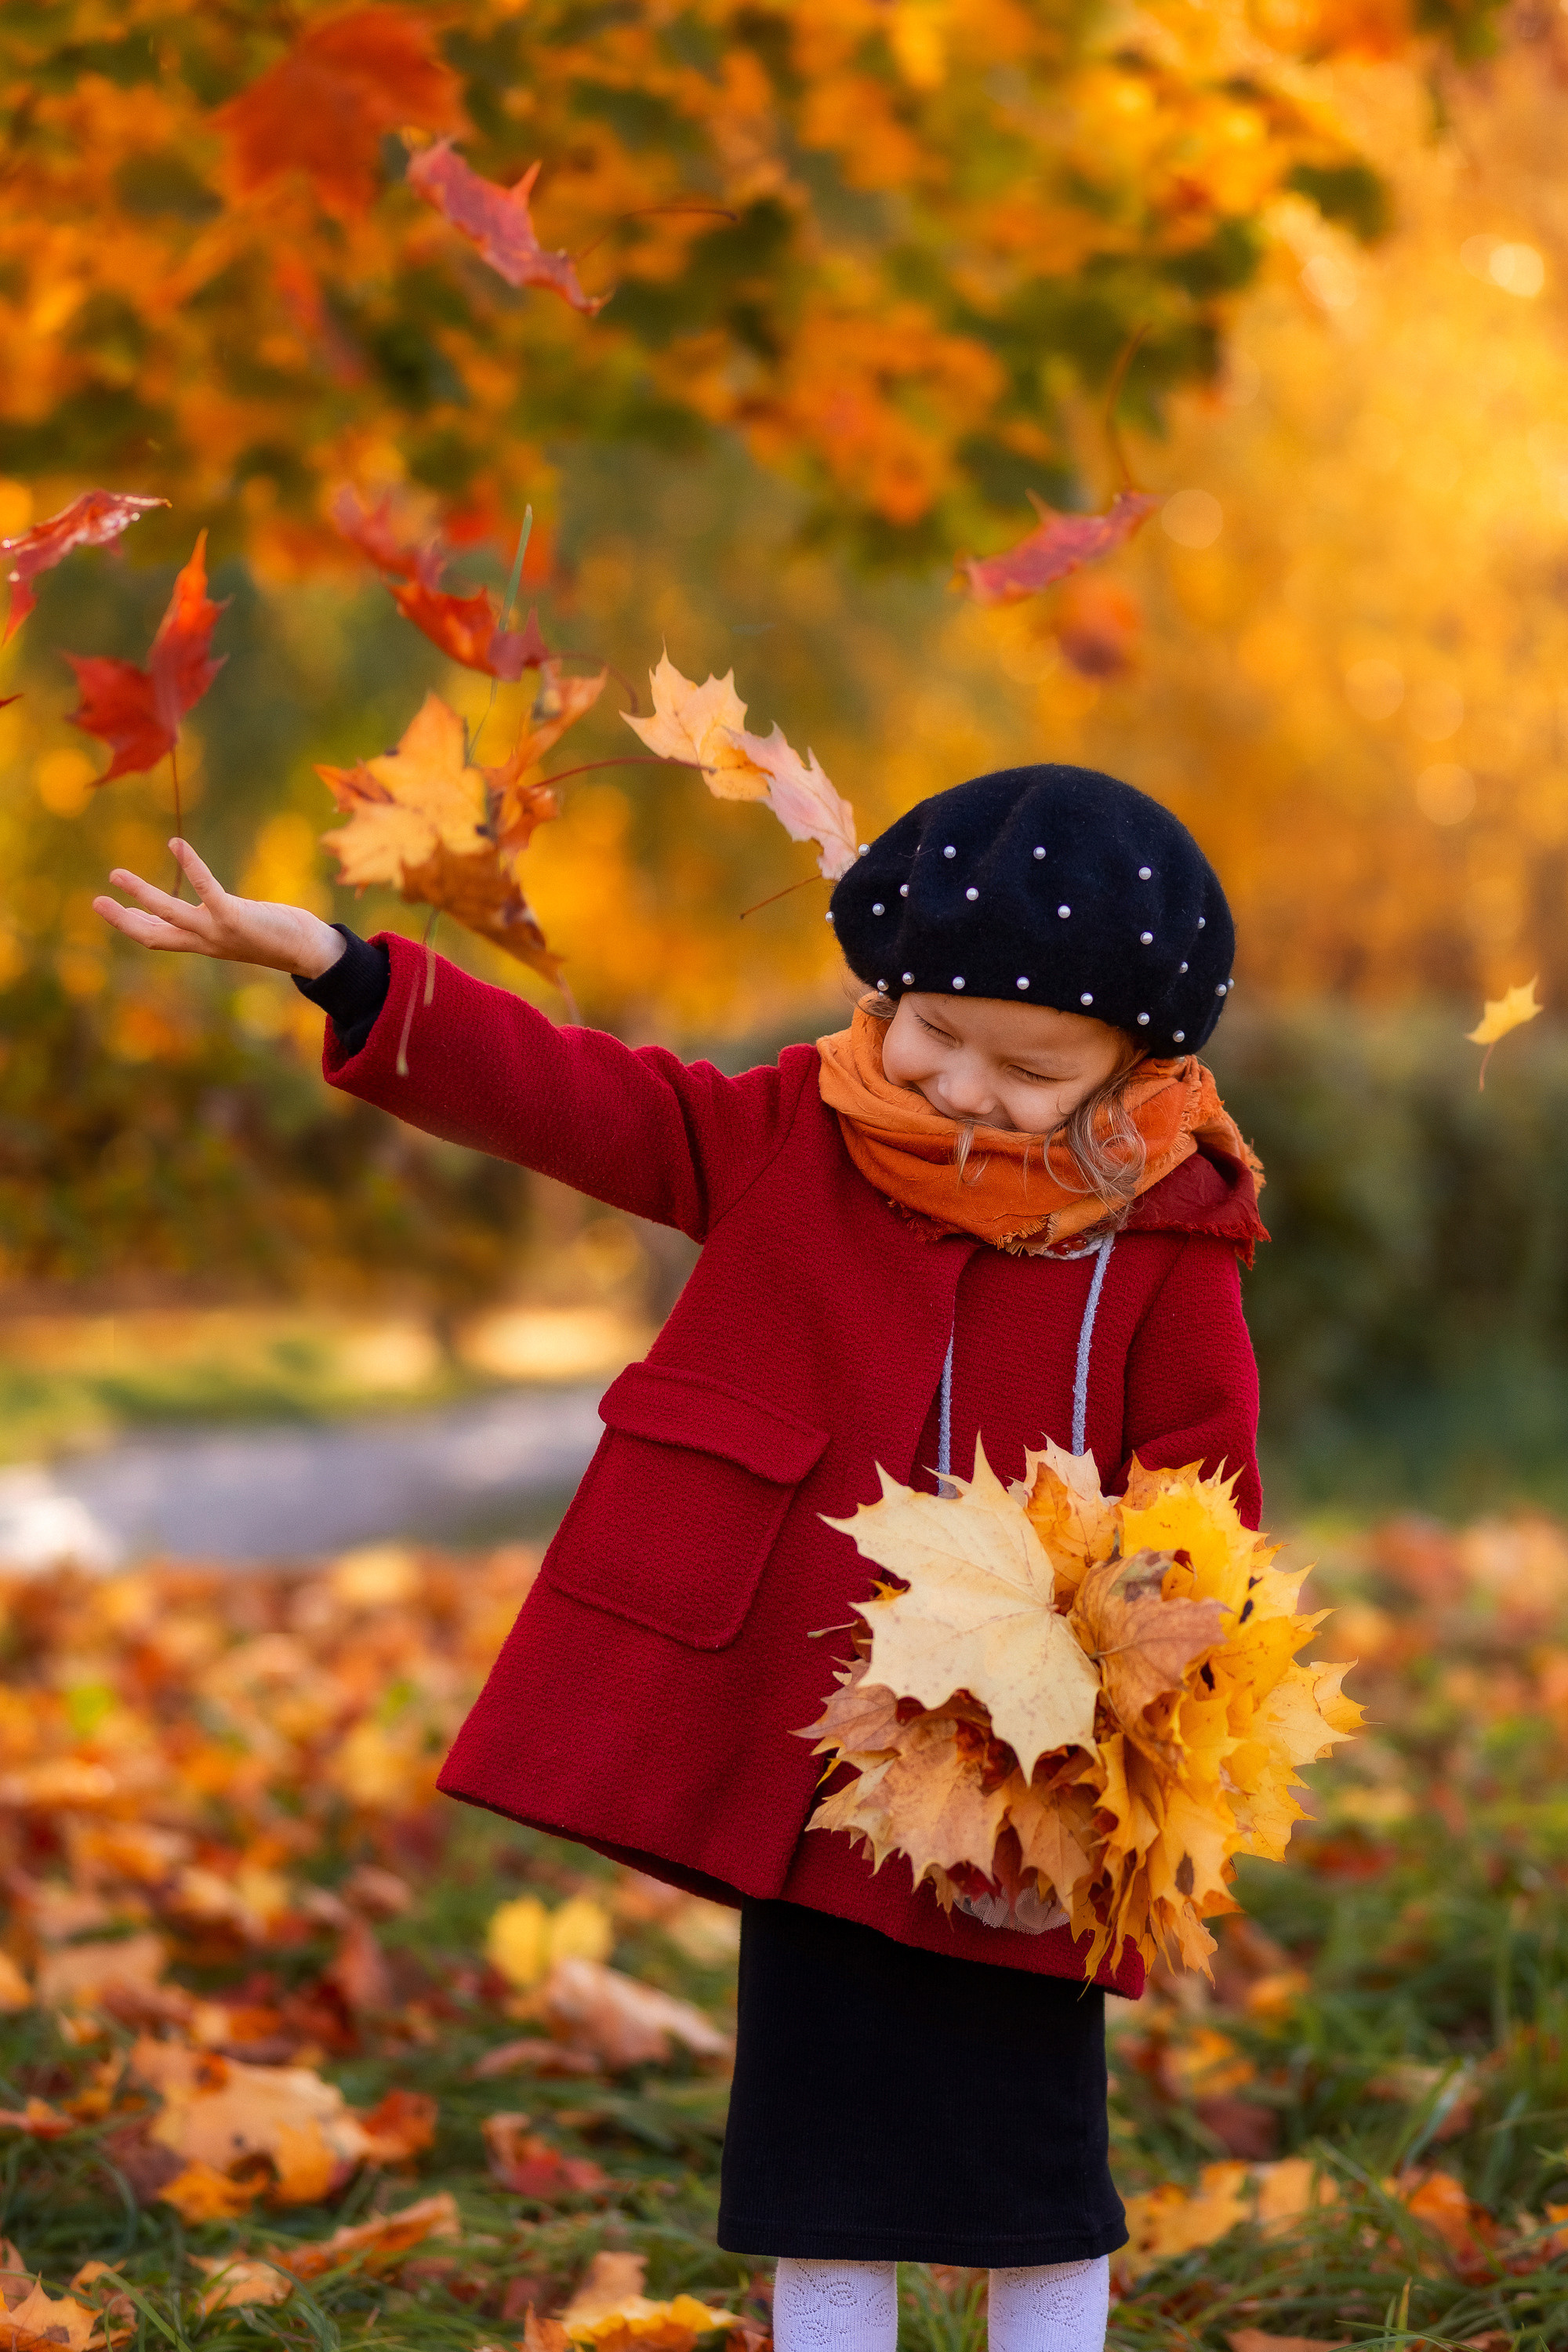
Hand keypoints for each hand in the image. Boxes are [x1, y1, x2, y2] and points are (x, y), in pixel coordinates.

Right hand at [93, 839, 346, 978]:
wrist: (312, 952)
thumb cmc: (282, 937)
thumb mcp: (242, 930)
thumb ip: (221, 920)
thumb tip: (211, 907)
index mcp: (206, 943)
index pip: (161, 938)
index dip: (135, 925)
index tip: (116, 910)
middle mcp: (207, 941)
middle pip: (153, 935)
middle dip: (123, 920)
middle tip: (97, 901)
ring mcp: (218, 931)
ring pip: (168, 913)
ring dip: (140, 894)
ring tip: (115, 873)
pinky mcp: (233, 917)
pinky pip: (205, 888)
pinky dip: (190, 865)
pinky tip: (176, 844)